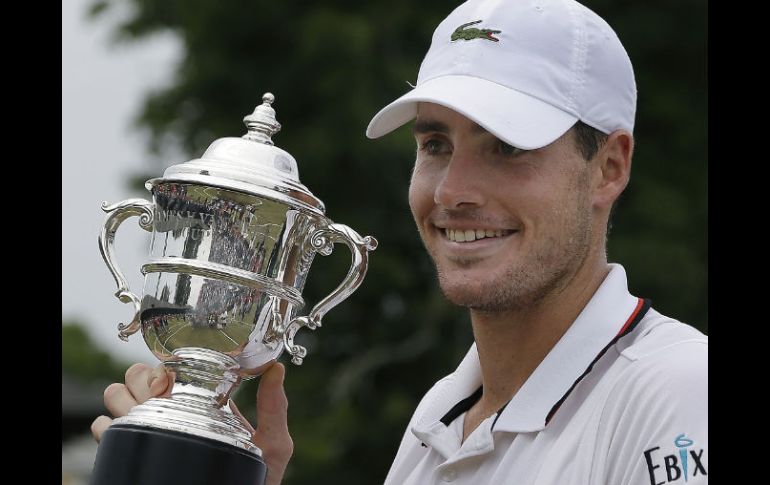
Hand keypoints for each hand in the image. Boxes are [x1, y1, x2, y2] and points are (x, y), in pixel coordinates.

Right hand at [91, 362, 292, 484]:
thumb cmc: (256, 478)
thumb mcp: (272, 444)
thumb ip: (274, 407)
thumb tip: (275, 368)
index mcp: (203, 400)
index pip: (176, 366)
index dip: (167, 365)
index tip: (170, 380)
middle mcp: (173, 410)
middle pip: (139, 375)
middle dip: (140, 380)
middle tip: (157, 398)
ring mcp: (151, 429)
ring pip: (116, 394)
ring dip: (121, 399)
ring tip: (142, 416)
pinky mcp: (132, 450)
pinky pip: (104, 428)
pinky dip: (107, 426)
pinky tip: (125, 434)